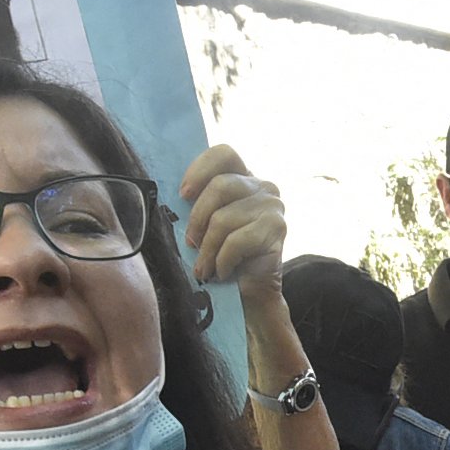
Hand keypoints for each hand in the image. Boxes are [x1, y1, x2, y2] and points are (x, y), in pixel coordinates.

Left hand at [179, 144, 286, 294]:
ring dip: (208, 249)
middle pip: (220, 186)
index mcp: (244, 179)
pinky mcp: (278, 229)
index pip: (224, 154)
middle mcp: (264, 187)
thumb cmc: (222, 257)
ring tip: (204, 268)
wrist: (250, 294)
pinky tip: (222, 272)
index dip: (200, 169)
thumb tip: (171, 195)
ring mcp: (274, 207)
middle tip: (190, 243)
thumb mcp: (206, 224)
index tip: (183, 194)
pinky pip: (236, 241)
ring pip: (224, 218)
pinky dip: (222, 261)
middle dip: (198, 218)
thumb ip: (197, 202)